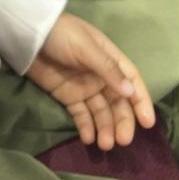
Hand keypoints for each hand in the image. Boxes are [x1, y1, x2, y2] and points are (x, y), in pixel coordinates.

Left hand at [26, 12, 155, 149]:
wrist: (30, 36)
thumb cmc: (63, 35)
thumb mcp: (87, 48)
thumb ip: (107, 69)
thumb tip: (131, 92)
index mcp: (110, 59)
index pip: (132, 81)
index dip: (141, 101)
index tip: (148, 122)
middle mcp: (101, 75)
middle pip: (118, 101)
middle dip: (123, 121)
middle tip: (123, 141)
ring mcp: (84, 87)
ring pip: (101, 111)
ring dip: (105, 127)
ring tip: (104, 144)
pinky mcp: (67, 97)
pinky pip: (81, 115)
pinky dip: (86, 127)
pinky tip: (88, 138)